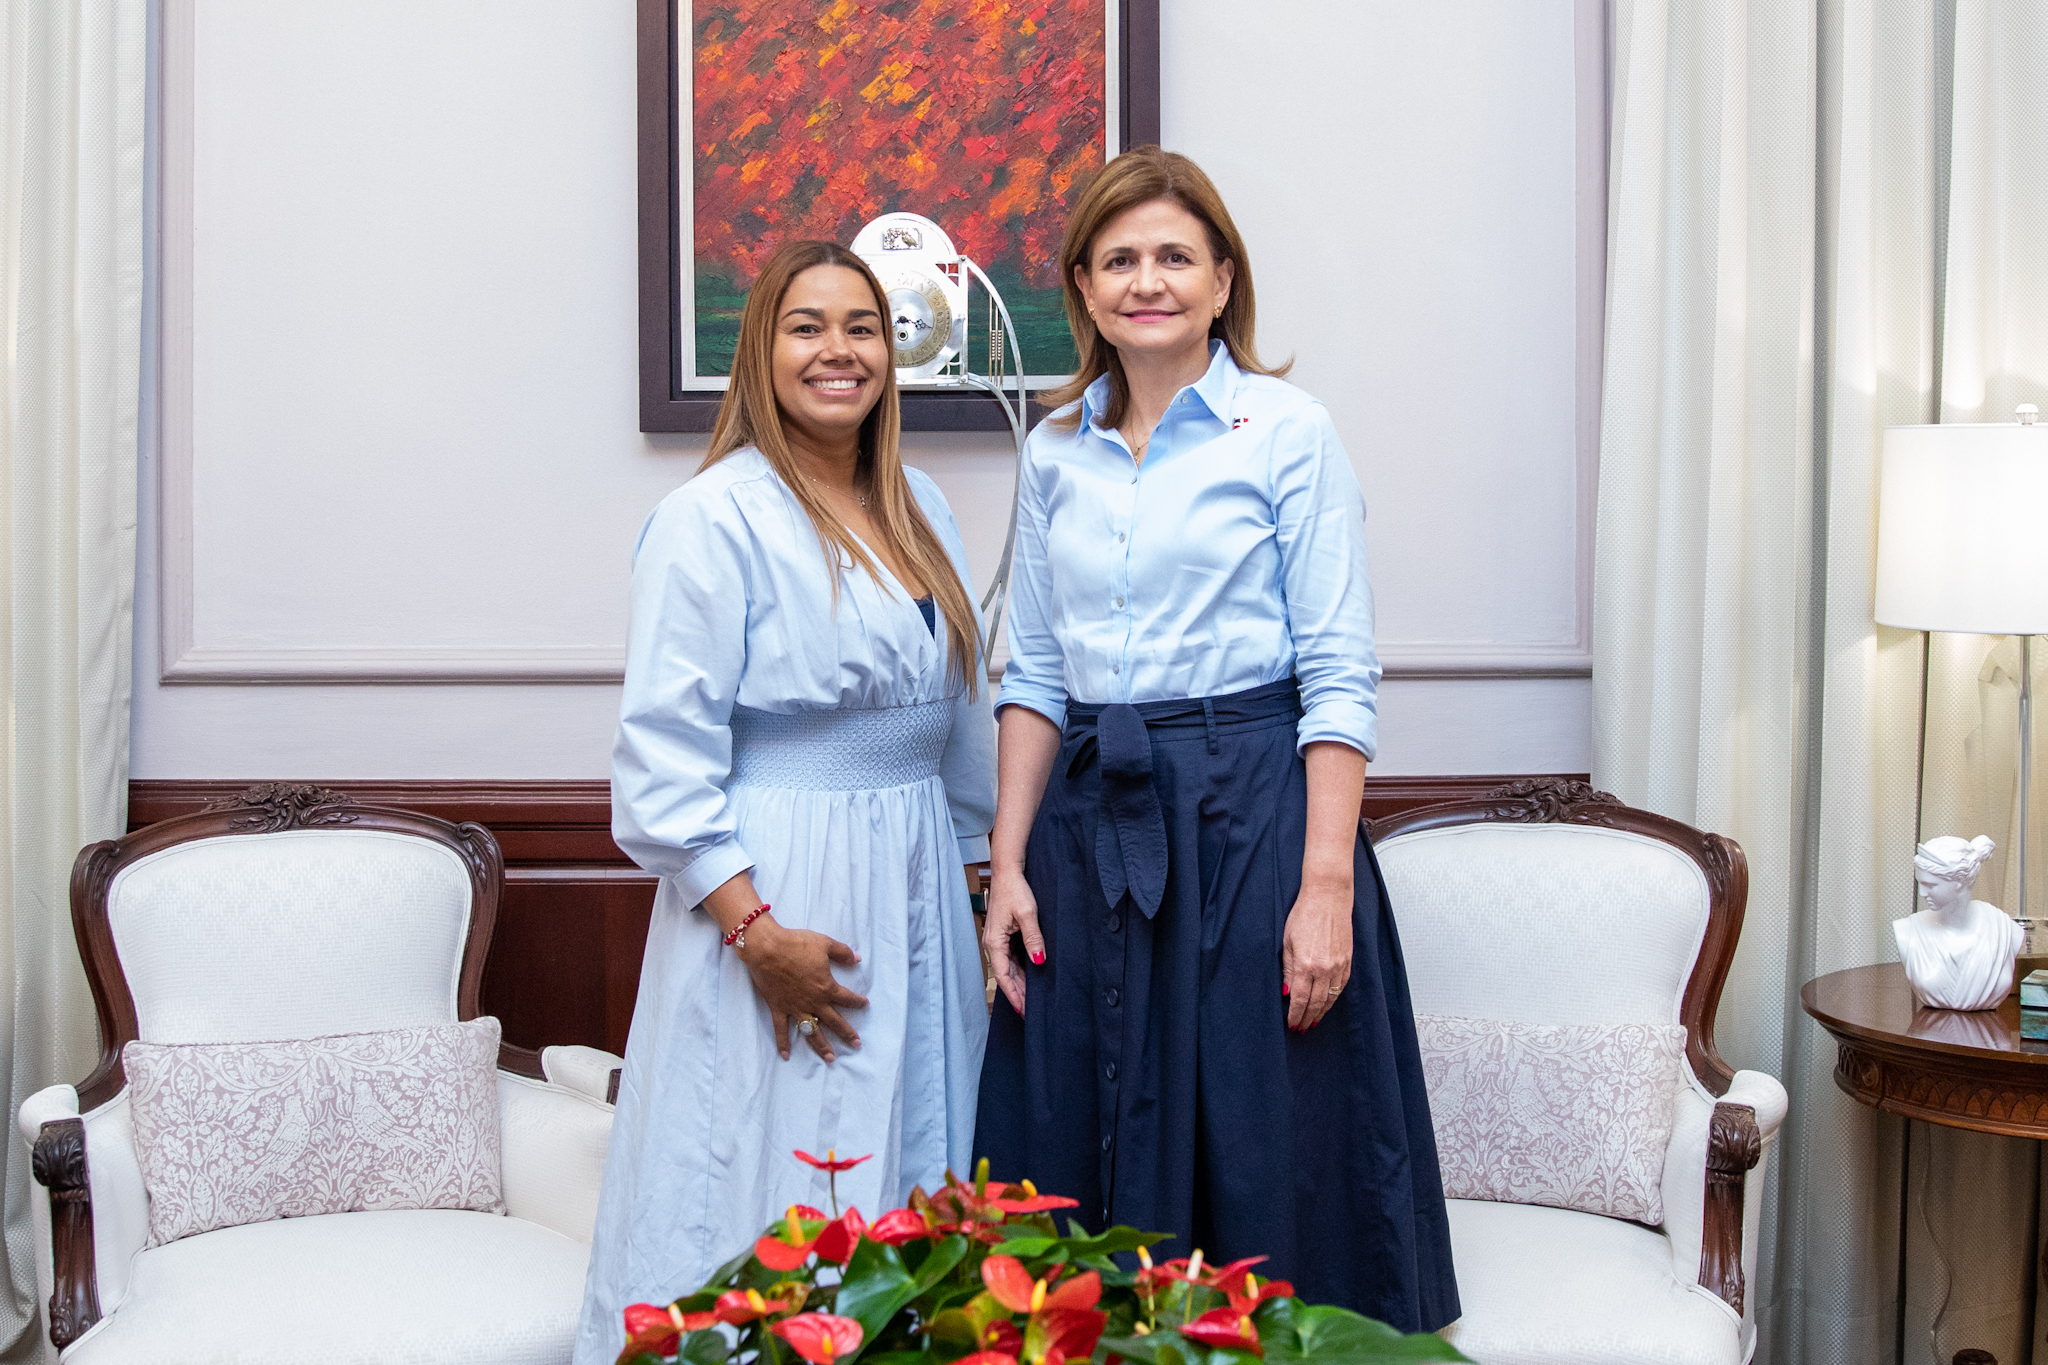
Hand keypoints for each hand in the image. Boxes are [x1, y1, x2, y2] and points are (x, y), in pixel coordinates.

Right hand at [738, 917, 867, 1061]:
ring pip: (812, 1031)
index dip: (857, 1002)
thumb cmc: (796, 944)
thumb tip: (857, 959)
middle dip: (847, 1033)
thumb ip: (843, 953)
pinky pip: (781, 1029)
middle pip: (834, 1022)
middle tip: (856, 1044)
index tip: (865, 1005)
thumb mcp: (825, 943)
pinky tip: (786, 1055)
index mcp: (826, 987)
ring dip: (822, 1046)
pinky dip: (783, 1043)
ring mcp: (795, 1008)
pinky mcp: (779, 1008)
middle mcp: (813, 1002)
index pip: (847, 998)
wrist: (767, 948)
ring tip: (830, 1058)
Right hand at [981, 866, 1044, 1015]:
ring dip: (1019, 982)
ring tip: (1031, 999)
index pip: (1003, 976)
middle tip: (1030, 1011)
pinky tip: (1030, 977)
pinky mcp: (1003, 934)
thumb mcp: (1027, 914)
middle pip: (1005, 974)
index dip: (1013, 994)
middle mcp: (993, 943)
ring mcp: (997, 939)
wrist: (1007, 871)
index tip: (1023, 1010)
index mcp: (994, 942)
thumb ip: (1033, 939)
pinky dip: (1020, 970)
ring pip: (1008, 967)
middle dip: (1017, 993)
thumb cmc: (1015, 890)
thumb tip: (1039, 961)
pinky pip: (1011, 957)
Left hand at [1282, 878, 1352, 1030]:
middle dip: (1308, 1017)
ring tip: (1314, 1020)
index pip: (1299, 999)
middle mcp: (1323, 969)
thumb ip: (1287, 969)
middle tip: (1302, 1027)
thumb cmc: (1304, 915)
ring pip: (1330, 998)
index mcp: (1305, 965)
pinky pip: (1341, 986)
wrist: (1328, 898)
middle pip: (1316, 1003)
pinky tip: (1328, 1003)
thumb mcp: (1287, 942)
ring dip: (1322, 1012)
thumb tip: (1286, 991)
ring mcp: (1338, 965)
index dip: (1295, 1015)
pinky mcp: (1348, 960)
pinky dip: (1334, 998)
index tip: (1292, 1024)